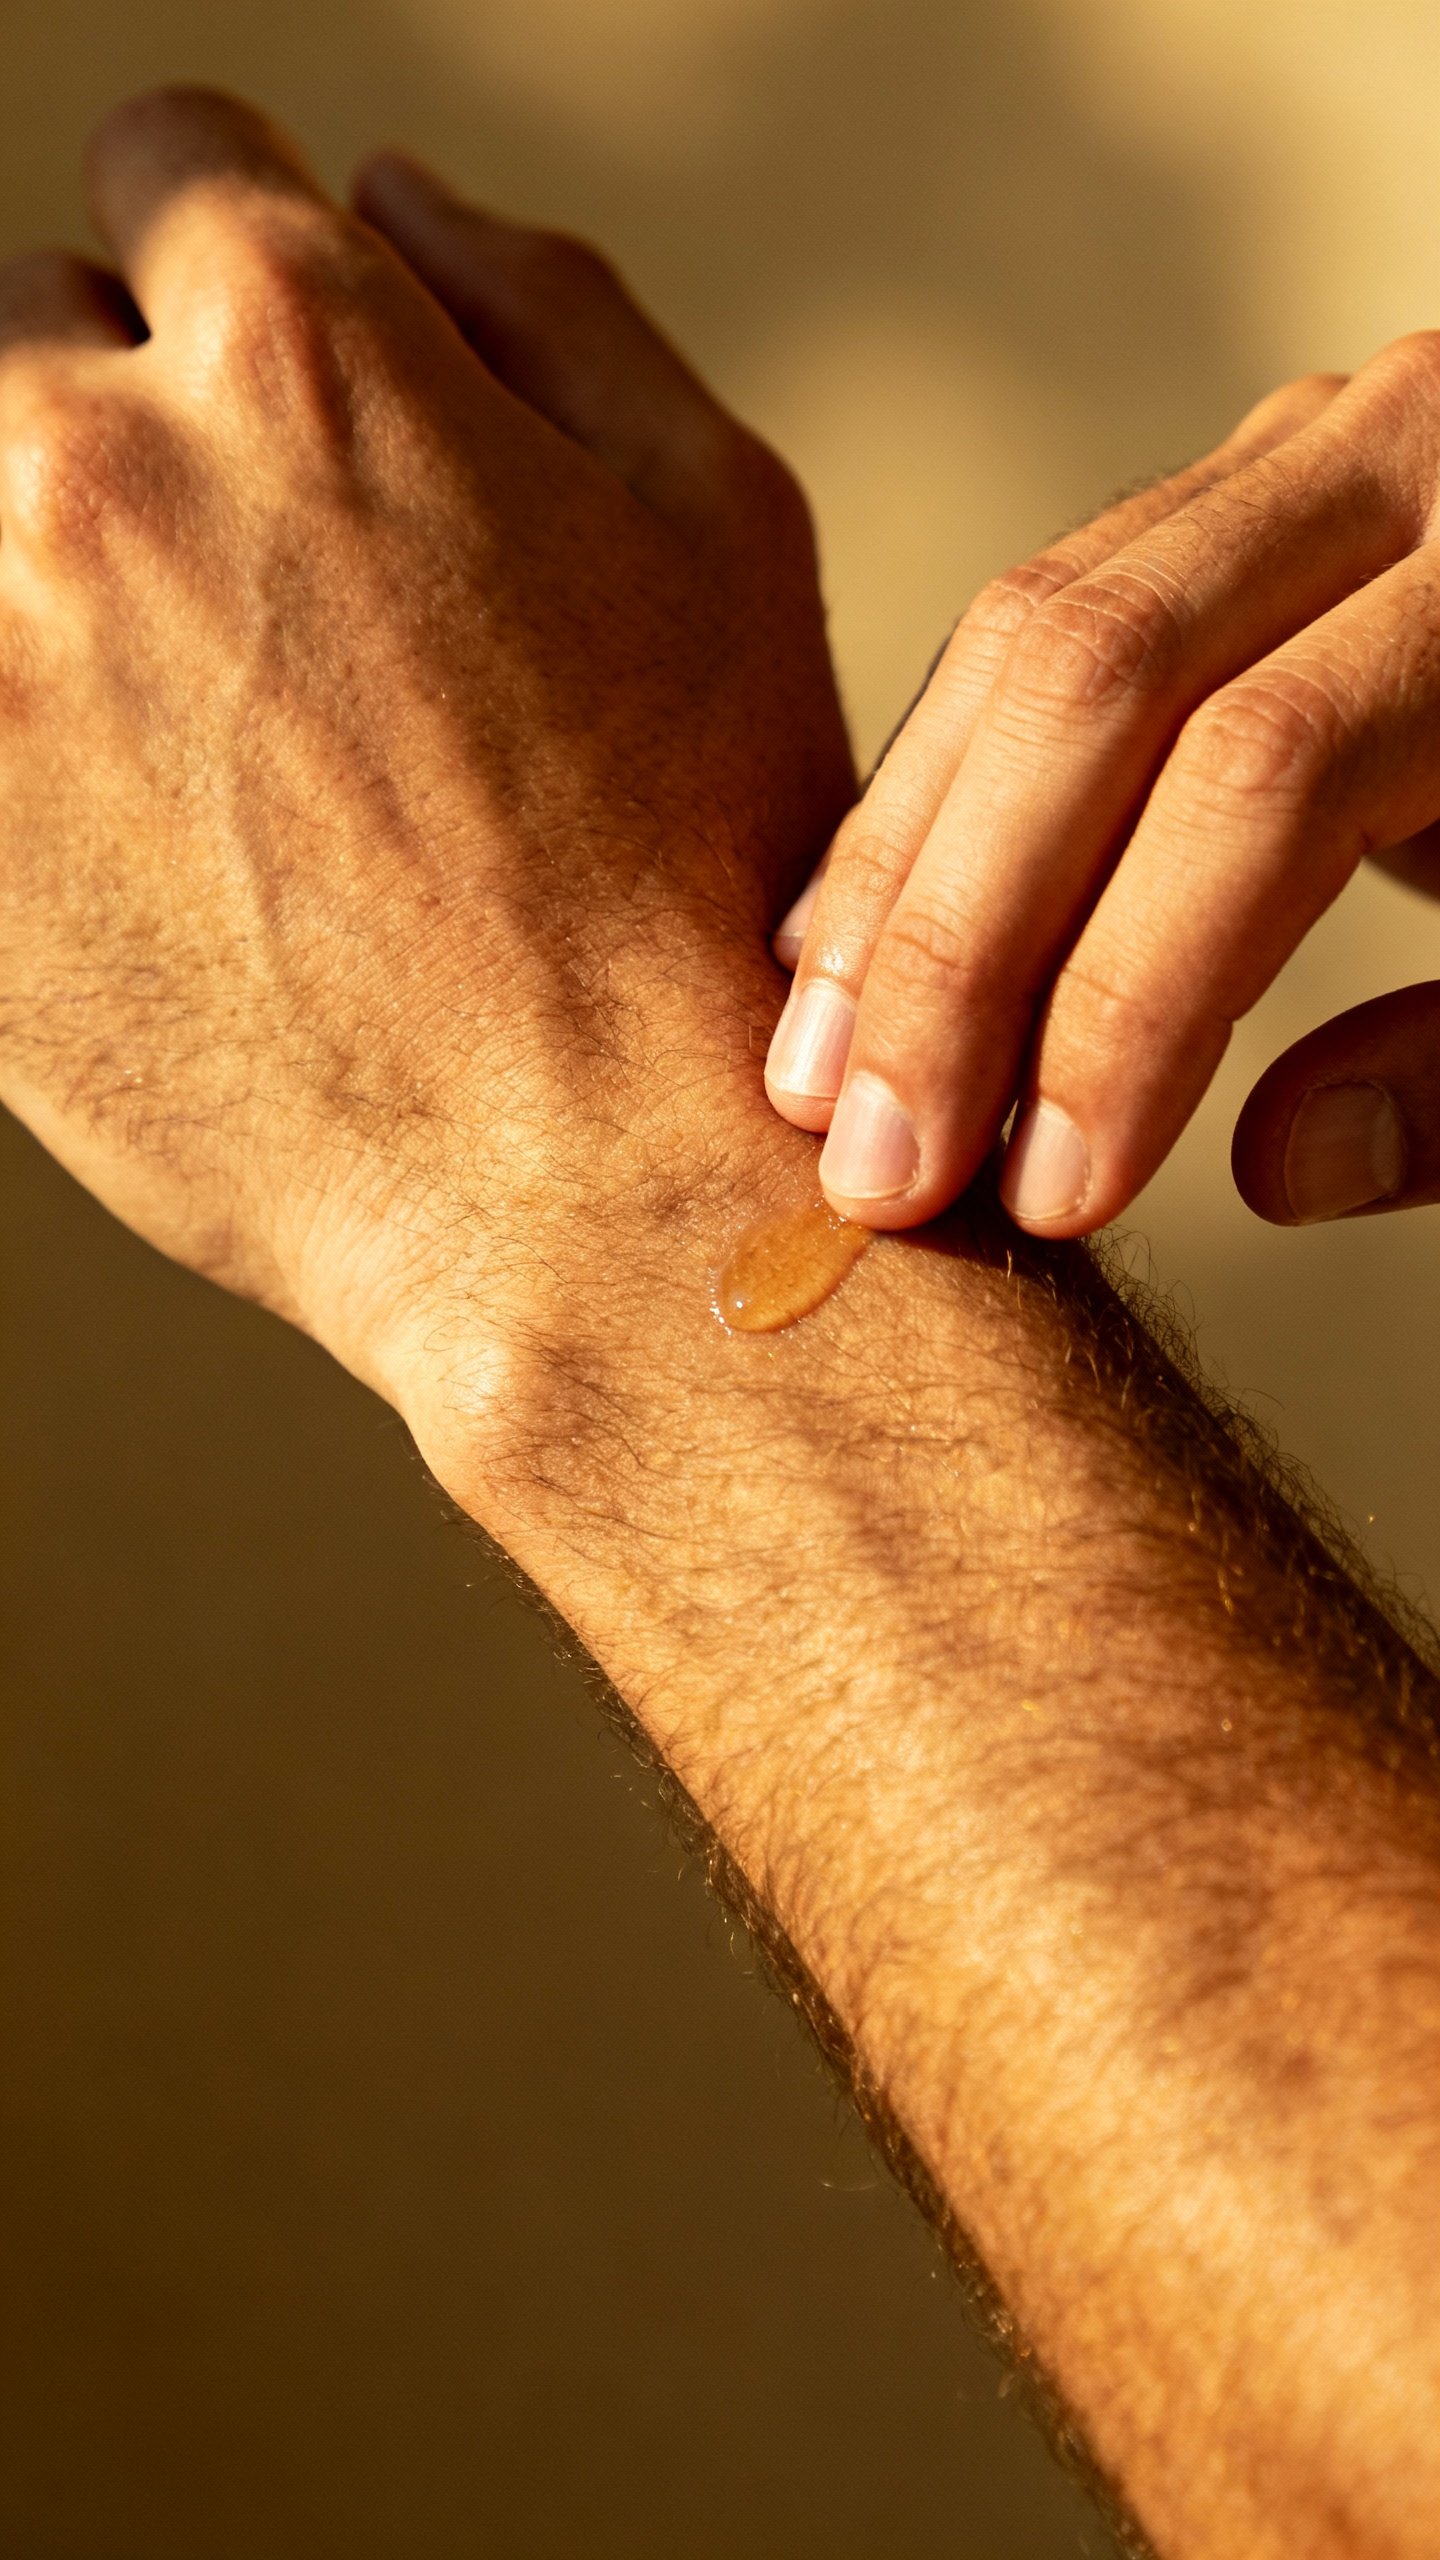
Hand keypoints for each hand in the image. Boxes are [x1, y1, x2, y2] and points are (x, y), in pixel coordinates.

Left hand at [0, 89, 850, 1459]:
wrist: (574, 1197)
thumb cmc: (687, 880)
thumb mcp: (719, 531)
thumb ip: (548, 304)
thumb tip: (387, 188)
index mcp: (306, 350)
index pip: (175, 165)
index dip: (251, 276)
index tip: (290, 408)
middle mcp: (98, 470)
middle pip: (32, 331)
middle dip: (137, 425)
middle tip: (264, 608)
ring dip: (46, 571)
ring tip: (190, 728)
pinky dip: (18, 731)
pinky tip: (127, 826)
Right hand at [763, 353, 1439, 1234]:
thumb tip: (1277, 1165)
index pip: (1264, 779)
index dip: (1131, 999)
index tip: (1050, 1198)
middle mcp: (1401, 461)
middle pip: (1097, 683)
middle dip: (960, 946)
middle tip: (873, 1165)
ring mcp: (1297, 460)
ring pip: (1025, 638)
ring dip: (903, 878)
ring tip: (814, 1083)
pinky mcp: (1224, 500)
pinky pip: (1026, 630)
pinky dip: (930, 799)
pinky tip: (849, 949)